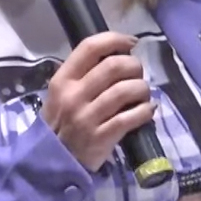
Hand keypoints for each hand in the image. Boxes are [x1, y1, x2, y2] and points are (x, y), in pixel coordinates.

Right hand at [41, 32, 154, 170]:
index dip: (115, 39)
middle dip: (134, 66)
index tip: (131, 43)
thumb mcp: (60, 94)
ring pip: (125, 90)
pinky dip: (145, 110)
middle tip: (138, 74)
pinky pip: (130, 117)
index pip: (90, 47)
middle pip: (114, 66)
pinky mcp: (101, 137)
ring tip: (143, 93)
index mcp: (63, 80)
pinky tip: (148, 110)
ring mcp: (87, 117)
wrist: (52, 162)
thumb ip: (81, 75)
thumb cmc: (60, 123)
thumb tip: (117, 56)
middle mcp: (74, 95)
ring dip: (142, 88)